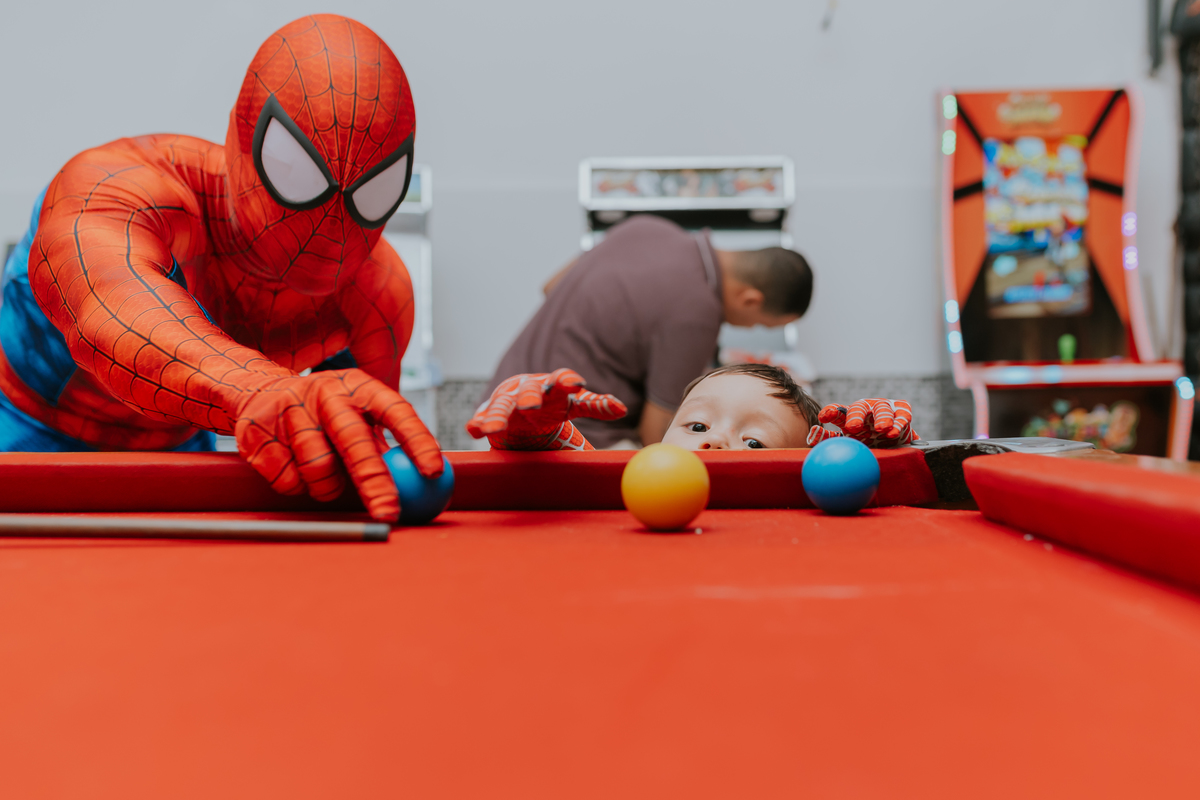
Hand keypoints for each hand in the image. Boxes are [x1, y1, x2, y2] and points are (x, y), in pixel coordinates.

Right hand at [234, 369, 441, 520]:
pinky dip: (296, 487)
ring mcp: (288, 410)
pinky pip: (287, 480)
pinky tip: (293, 468)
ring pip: (318, 469)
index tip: (433, 473)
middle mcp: (325, 392)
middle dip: (375, 482)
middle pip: (354, 441)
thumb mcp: (358, 415)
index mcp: (358, 386)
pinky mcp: (257, 431)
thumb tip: (424, 484)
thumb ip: (384, 442)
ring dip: (327, 488)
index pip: (396, 411)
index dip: (417, 441)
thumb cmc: (326, 415)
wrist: (260, 392)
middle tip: (389, 514)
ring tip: (324, 477)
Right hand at [467, 369, 626, 449]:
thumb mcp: (573, 406)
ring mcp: (508, 400)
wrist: (522, 409)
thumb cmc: (552, 406)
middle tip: (531, 406)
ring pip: (502, 406)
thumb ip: (595, 406)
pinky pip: (483, 418)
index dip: (568, 381)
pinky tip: (473, 430)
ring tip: (491, 429)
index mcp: (553, 387)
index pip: (562, 380)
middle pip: (530, 391)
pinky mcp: (490, 413)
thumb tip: (623, 408)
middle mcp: (529, 389)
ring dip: (497, 416)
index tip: (576, 383)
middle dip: (530, 397)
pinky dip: (478, 423)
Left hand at [806, 398, 918, 447]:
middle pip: (860, 408)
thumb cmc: (867, 439)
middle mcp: (867, 409)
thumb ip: (829, 439)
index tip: (822, 418)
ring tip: (881, 429)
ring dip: (882, 418)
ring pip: (882, 409)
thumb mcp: (848, 440)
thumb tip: (809, 438)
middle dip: (856, 416)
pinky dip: (898, 424)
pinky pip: (902, 416)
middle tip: (852, 427)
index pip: (838, 411)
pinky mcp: (902, 412)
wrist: (894, 442)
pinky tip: (893, 432)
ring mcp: (884, 408)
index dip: (830, 412)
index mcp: (850, 415)